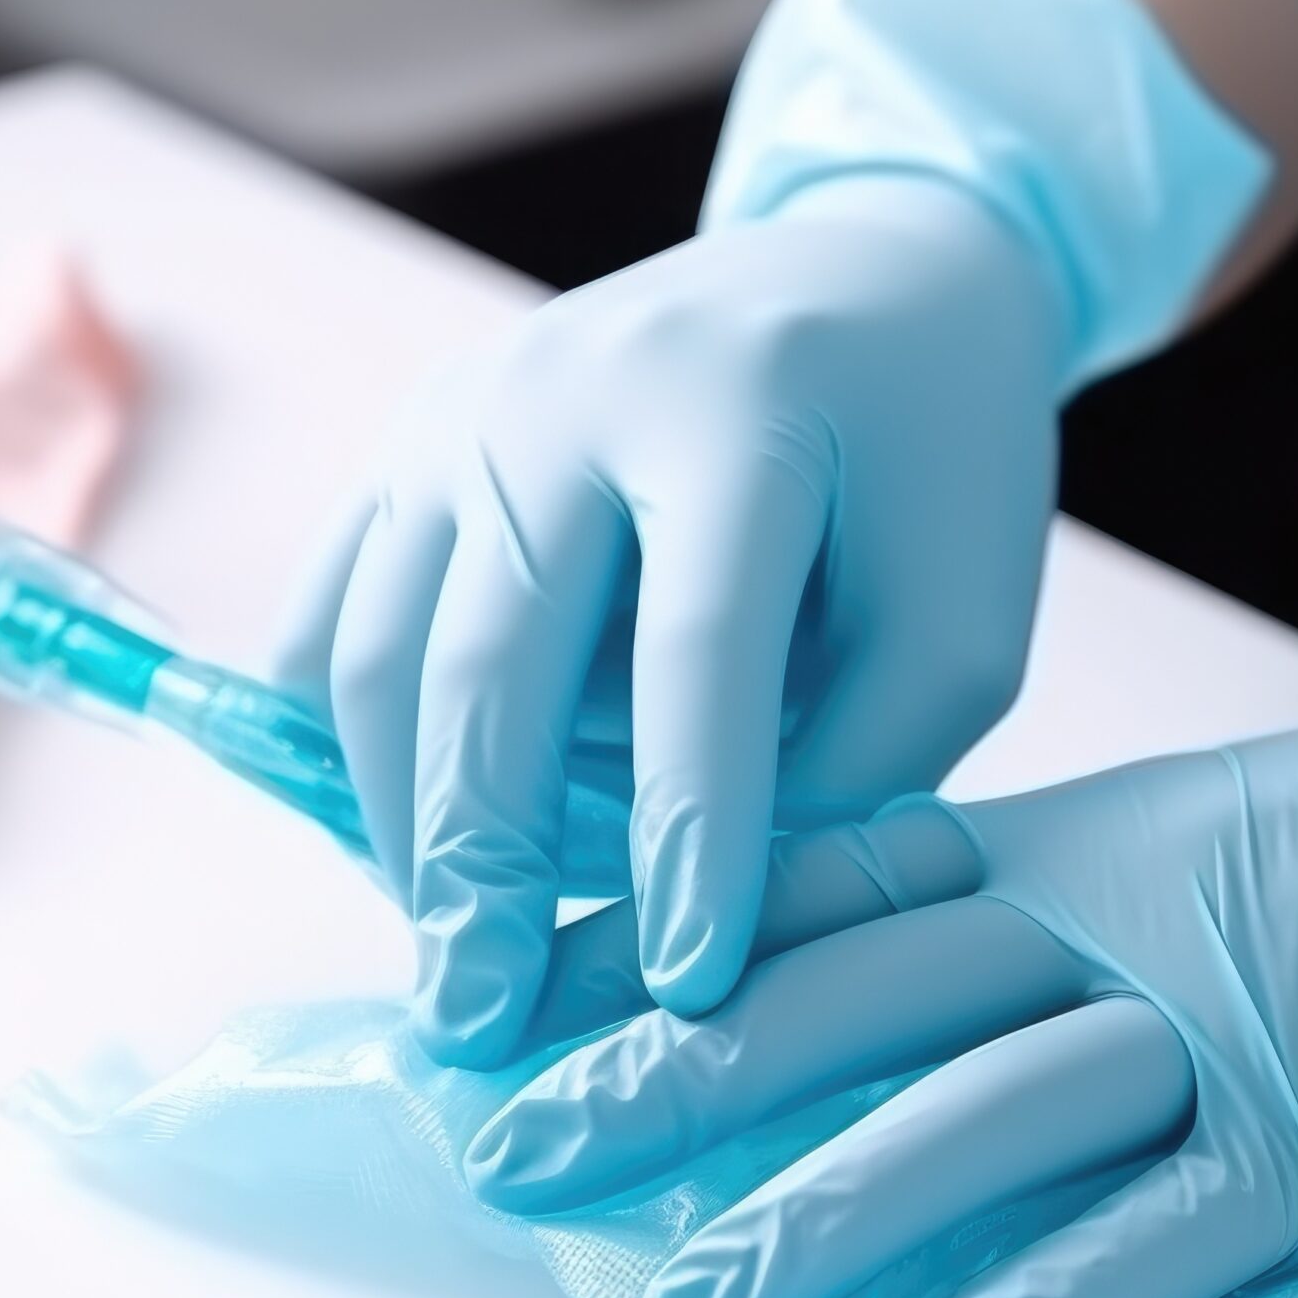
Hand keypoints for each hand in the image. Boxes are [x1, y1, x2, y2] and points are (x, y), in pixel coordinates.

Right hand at [274, 177, 1066, 1067]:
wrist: (865, 277)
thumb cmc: (935, 461)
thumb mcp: (958, 610)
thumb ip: (861, 758)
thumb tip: (716, 911)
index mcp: (740, 412)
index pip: (697, 651)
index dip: (690, 830)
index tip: (688, 983)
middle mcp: (573, 395)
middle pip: (494, 661)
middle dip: (487, 864)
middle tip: (484, 1019)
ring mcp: (466, 411)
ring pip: (384, 652)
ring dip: (406, 823)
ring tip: (456, 958)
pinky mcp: (414, 444)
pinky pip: (338, 618)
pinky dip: (356, 751)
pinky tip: (416, 849)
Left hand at [467, 628, 1297, 1297]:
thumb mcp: (1240, 843)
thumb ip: (1093, 908)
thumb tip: (952, 990)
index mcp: (1099, 841)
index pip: (850, 882)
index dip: (687, 937)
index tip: (549, 988)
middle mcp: (1133, 919)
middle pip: (865, 993)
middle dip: (678, 1073)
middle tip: (517, 1146)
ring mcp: (1233, 1023)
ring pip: (986, 1115)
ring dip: (822, 1214)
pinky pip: (1165, 1232)